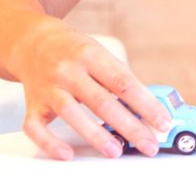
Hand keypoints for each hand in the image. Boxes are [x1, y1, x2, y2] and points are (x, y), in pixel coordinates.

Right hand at [11, 19, 171, 159]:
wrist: (32, 41)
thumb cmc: (75, 50)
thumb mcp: (101, 53)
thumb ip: (119, 78)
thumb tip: (145, 109)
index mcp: (92, 55)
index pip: (125, 83)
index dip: (146, 105)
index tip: (162, 122)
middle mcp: (69, 71)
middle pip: (103, 102)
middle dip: (129, 127)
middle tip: (148, 144)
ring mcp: (49, 88)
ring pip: (73, 114)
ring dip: (96, 135)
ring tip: (116, 151)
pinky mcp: (33, 104)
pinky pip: (36, 128)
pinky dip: (50, 142)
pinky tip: (67, 153)